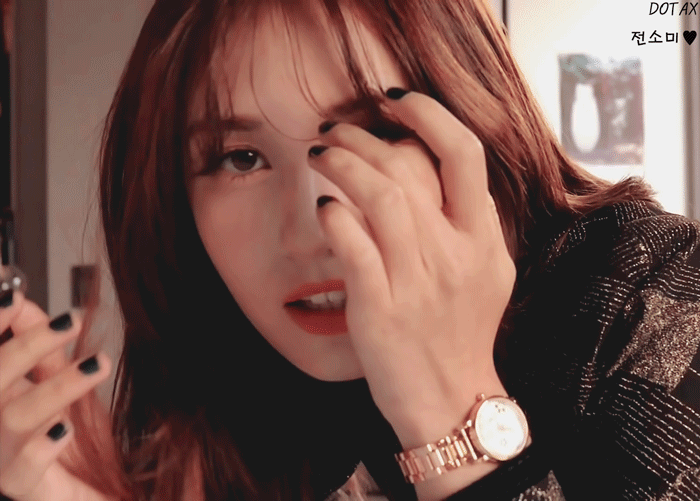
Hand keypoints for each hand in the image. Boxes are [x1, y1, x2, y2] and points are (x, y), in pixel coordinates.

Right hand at [0, 289, 112, 500]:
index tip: (15, 298)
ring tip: (98, 364)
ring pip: (11, 419)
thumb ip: (41, 348)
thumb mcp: (57, 383)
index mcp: (0, 393)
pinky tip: (64, 430)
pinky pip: (21, 470)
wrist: (95, 490)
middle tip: (71, 322)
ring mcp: (2, 458)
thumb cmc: (76, 440)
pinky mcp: (23, 489)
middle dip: (28, 345)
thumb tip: (24, 302)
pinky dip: (40, 448)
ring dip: (55, 387)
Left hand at [309, 89, 514, 445]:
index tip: (394, 101)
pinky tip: (324, 207)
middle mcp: (454, 254)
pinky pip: (354, 247)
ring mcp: (417, 282)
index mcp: (482, 240)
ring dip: (342, 164)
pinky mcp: (380, 309)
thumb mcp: (489, 274)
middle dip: (364, 136)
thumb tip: (440, 171)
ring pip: (379, 197)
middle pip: (408, 167)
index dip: (428, 115)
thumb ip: (474, 222)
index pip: (464, 154)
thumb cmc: (461, 333)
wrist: (450, 400)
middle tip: (336, 130)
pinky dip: (334, 217)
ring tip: (320, 154)